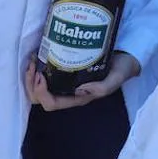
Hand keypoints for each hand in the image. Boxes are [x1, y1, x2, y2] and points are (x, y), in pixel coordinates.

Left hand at [24, 52, 139, 110]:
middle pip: (38, 98)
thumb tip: (80, 90)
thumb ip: (104, 86)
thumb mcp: (117, 77)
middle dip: (31, 84)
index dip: (42, 93)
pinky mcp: (63, 69)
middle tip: (33, 66)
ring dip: (30, 76)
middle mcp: (67, 91)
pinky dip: (35, 66)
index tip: (42, 76)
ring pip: (36, 87)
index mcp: (77, 97)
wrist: (127, 56)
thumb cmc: (122, 69)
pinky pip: (41, 74)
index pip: (52, 103)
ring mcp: (63, 81)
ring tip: (33, 60)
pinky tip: (38, 54)